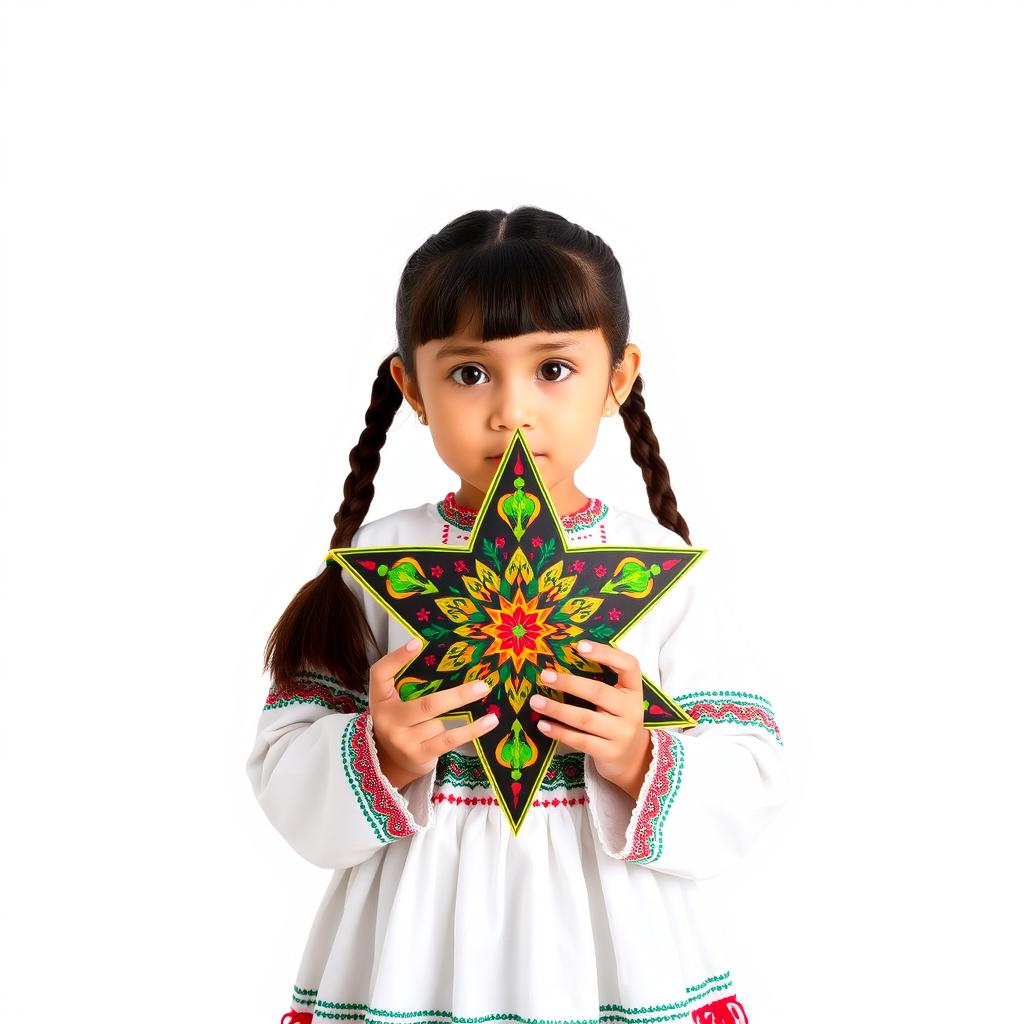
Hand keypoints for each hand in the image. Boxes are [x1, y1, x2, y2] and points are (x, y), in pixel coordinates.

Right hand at [369, 638, 499, 786]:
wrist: (391, 762)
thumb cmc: (401, 723)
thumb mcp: (397, 702)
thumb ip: (412, 685)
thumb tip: (452, 661)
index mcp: (380, 699)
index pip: (380, 674)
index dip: (397, 658)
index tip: (418, 643)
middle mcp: (387, 719)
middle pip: (425, 704)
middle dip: (457, 696)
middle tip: (483, 685)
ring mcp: (401, 740)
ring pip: (439, 722)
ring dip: (456, 716)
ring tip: (478, 701)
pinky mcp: (417, 754)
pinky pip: (449, 739)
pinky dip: (471, 730)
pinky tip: (489, 722)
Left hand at [529, 639, 651, 792]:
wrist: (633, 758)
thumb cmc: (617, 720)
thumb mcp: (617, 700)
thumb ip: (600, 684)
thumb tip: (559, 665)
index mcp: (634, 690)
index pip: (628, 665)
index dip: (605, 653)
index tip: (579, 646)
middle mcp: (632, 710)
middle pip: (598, 692)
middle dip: (569, 683)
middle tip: (545, 676)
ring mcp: (622, 733)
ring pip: (585, 718)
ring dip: (556, 709)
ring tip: (536, 701)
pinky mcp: (609, 753)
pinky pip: (580, 740)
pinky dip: (559, 732)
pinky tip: (543, 725)